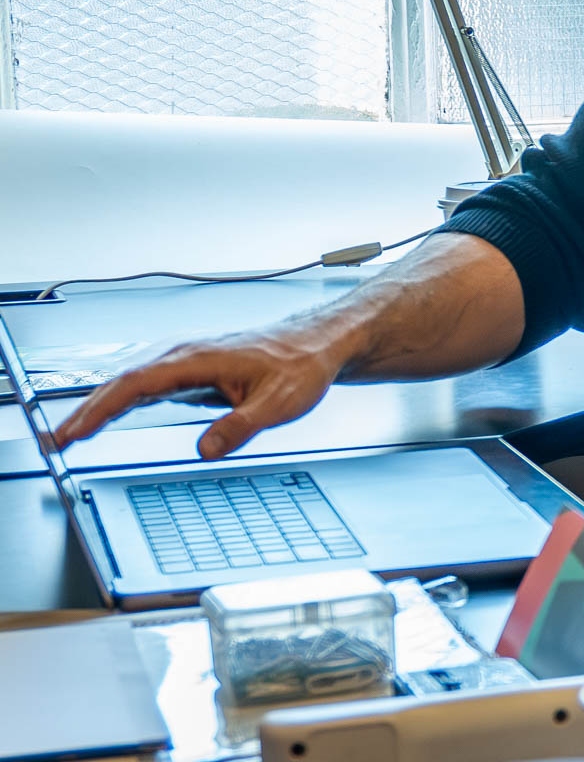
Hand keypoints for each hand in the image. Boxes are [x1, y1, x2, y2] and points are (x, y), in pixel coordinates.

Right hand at [52, 316, 359, 458]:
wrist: (317, 345)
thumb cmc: (301, 365)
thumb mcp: (279, 403)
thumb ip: (240, 426)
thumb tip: (206, 449)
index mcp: (198, 359)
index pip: (135, 384)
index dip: (99, 409)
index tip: (73, 431)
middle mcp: (185, 356)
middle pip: (121, 382)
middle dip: (85, 411)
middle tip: (55, 441)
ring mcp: (186, 362)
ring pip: (130, 383)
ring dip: (97, 406)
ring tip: (68, 434)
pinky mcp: (192, 372)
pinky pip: (146, 386)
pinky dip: (120, 402)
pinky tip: (106, 418)